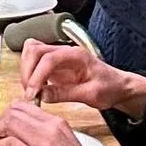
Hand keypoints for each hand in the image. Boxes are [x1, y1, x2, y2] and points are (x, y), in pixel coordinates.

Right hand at [18, 44, 145, 118]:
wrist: (118, 86)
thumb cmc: (110, 87)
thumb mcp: (92, 95)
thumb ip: (66, 94)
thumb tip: (43, 95)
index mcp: (77, 55)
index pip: (49, 59)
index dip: (37, 75)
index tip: (33, 93)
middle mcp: (65, 51)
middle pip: (35, 50)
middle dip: (27, 71)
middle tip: (29, 93)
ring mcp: (59, 57)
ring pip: (31, 52)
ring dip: (26, 71)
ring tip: (31, 91)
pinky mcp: (54, 65)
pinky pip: (34, 62)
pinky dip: (29, 74)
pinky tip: (35, 89)